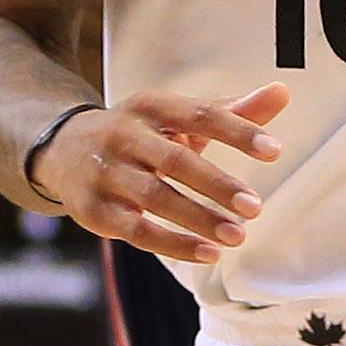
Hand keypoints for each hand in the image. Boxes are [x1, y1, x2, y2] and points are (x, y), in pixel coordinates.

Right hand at [33, 86, 286, 262]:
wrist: (62, 150)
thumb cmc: (140, 134)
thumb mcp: (177, 117)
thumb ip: (230, 111)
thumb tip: (283, 92)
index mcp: (150, 106)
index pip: (199, 114)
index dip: (237, 131)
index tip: (274, 150)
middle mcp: (124, 135)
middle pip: (175, 160)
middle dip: (217, 185)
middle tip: (255, 207)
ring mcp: (106, 173)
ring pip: (155, 197)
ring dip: (199, 218)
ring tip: (238, 235)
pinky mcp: (94, 210)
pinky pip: (137, 231)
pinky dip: (173, 244)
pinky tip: (208, 252)